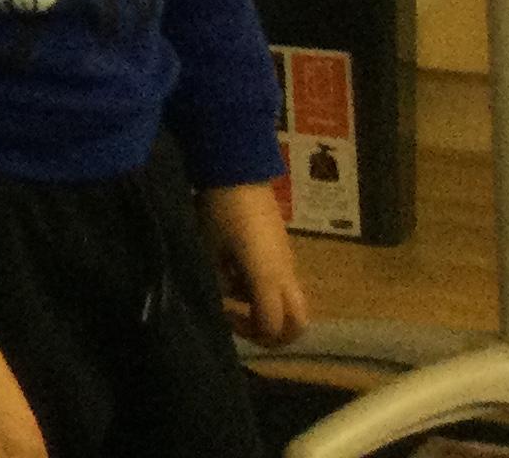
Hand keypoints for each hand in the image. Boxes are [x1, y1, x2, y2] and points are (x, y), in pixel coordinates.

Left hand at [204, 180, 309, 346]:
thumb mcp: (210, 251)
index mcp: (267, 278)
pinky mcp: (286, 253)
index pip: (273, 326)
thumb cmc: (221, 212)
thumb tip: (222, 302)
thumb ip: (218, 284)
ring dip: (272, 313)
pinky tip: (242, 277)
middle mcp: (286, 276)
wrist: (239, 173)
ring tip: (239, 299)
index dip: (252, 333)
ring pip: (295, 306)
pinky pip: (286, 286)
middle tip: (246, 324)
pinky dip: (270, 294)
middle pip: (299, 324)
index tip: (226, 315)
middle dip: (276, 335)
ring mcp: (289, 264)